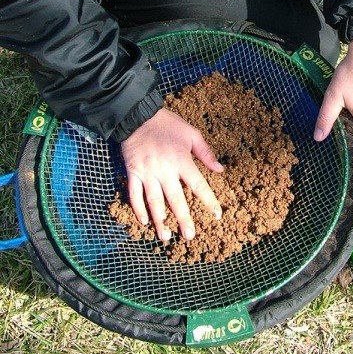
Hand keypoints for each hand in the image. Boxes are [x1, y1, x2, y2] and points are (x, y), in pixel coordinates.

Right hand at [120, 107, 222, 240]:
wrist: (138, 116)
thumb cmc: (167, 124)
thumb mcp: (191, 133)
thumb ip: (205, 153)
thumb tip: (220, 169)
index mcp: (181, 160)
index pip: (198, 184)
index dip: (208, 200)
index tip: (217, 214)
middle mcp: (164, 170)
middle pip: (175, 199)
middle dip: (183, 219)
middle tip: (190, 236)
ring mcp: (147, 173)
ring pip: (154, 201)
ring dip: (160, 220)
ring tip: (166, 237)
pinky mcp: (133, 173)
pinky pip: (134, 195)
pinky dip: (138, 209)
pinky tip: (145, 222)